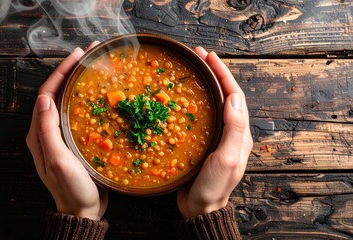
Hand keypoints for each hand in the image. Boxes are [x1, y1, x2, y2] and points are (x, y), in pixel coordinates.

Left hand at [26, 42, 107, 219]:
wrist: (82, 211)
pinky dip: (88, 99)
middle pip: (57, 93)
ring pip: (68, 101)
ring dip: (79, 82)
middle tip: (89, 54)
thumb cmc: (71, 188)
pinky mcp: (74, 140)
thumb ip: (48, 131)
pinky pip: (78, 113)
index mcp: (40, 133)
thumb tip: (45, 99)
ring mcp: (61, 135)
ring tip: (95, 67)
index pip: (47, 94)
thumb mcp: (59, 161)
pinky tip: (101, 94)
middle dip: (71, 71)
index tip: (77, 56)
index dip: (61, 72)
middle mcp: (48, 131)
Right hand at [177, 47, 252, 218]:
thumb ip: (234, 129)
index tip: (209, 57)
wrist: (201, 208)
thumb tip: (234, 97)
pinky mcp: (202, 141)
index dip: (222, 74)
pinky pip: (200, 115)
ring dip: (204, 83)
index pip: (234, 96)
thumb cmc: (214, 186)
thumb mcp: (226, 158)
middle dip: (213, 72)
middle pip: (224, 94)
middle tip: (199, 55)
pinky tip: (182, 96)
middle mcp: (230, 131)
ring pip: (212, 103)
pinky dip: (194, 101)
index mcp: (239, 132)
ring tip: (192, 68)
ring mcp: (216, 135)